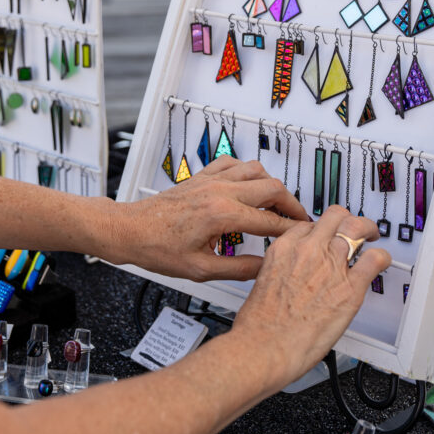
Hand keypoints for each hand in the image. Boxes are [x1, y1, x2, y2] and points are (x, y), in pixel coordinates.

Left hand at [108, 155, 308, 281]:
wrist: (130, 230)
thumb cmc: (157, 248)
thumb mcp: (201, 269)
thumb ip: (238, 269)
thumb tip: (265, 268)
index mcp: (221, 215)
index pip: (269, 222)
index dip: (291, 231)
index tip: (303, 237)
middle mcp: (219, 192)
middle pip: (272, 187)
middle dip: (291, 204)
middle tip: (300, 219)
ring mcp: (210, 180)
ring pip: (256, 170)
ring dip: (273, 185)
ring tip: (279, 203)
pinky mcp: (202, 176)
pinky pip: (233, 163)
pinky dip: (248, 171)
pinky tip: (249, 185)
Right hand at [228, 205, 390, 394]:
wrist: (264, 347)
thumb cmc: (259, 324)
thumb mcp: (263, 282)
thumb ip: (283, 271)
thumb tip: (293, 276)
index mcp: (285, 248)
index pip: (309, 224)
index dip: (320, 232)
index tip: (325, 240)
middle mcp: (309, 250)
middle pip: (336, 216)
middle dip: (347, 220)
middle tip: (355, 229)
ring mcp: (331, 266)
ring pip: (357, 227)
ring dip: (367, 231)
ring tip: (371, 237)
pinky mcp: (350, 288)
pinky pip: (374, 260)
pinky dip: (382, 257)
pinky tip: (381, 262)